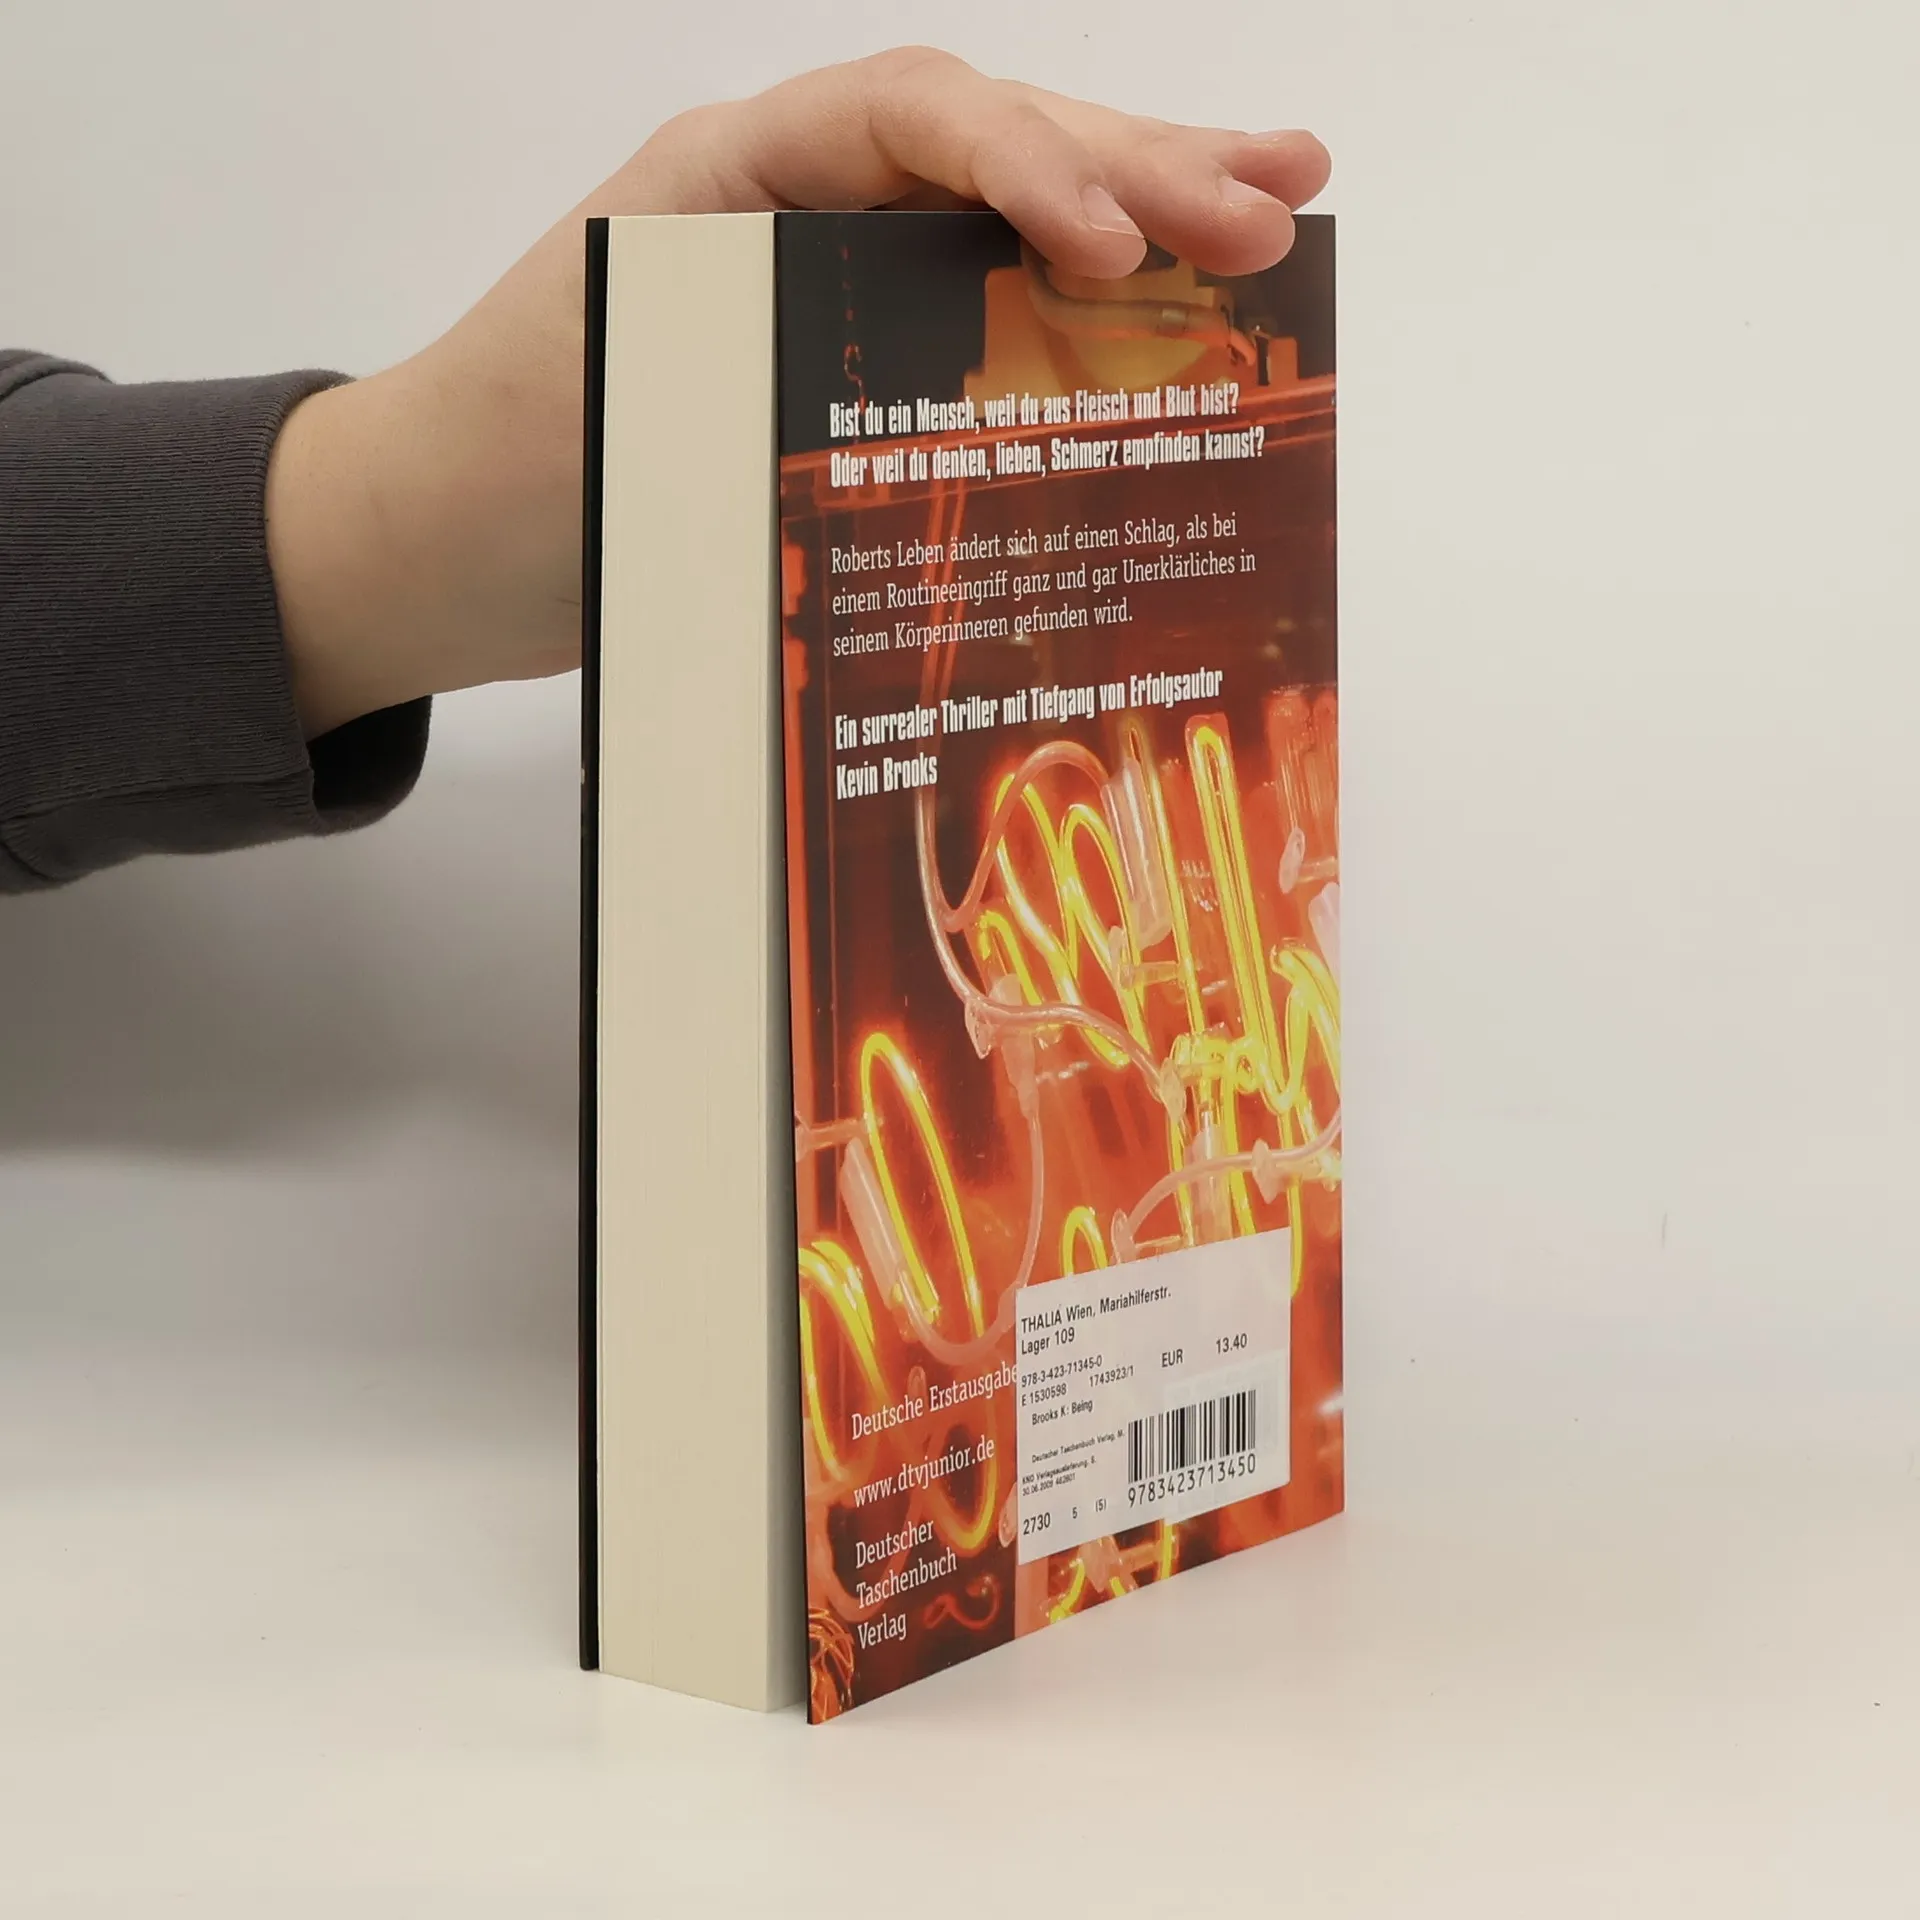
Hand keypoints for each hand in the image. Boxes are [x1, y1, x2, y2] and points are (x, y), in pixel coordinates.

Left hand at [267, 48, 1330, 736]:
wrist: (427, 543)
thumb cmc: (494, 472)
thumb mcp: (616, 412)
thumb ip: (758, 388)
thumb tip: (933, 440)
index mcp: (730, 179)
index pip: (910, 123)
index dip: (1029, 165)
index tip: (1121, 245)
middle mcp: (793, 207)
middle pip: (991, 148)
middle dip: (1142, 166)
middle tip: (1279, 198)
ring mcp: (826, 282)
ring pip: (1006, 222)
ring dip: (1144, 209)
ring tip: (1279, 203)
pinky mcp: (845, 365)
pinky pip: (981, 315)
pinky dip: (1083, 314)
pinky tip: (1170, 313)